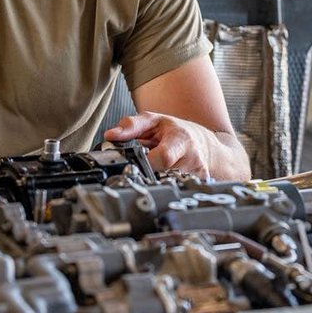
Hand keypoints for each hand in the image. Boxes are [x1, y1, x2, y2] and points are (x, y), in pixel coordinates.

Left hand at [102, 112, 249, 180]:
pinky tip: (166, 176)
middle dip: (148, 172)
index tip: (135, 162)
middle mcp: (192, 159)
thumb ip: (131, 126)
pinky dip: (165, 186)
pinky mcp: (198, 187)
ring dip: (156, 179)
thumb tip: (110, 135)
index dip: (146, 163)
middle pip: (162, 176)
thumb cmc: (175, 131)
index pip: (163, 157)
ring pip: (166, 185)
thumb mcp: (153, 120)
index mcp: (181, 140)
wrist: (201, 143)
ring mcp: (197, 176)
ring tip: (158, 167)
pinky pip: (174, 192)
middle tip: (145, 164)